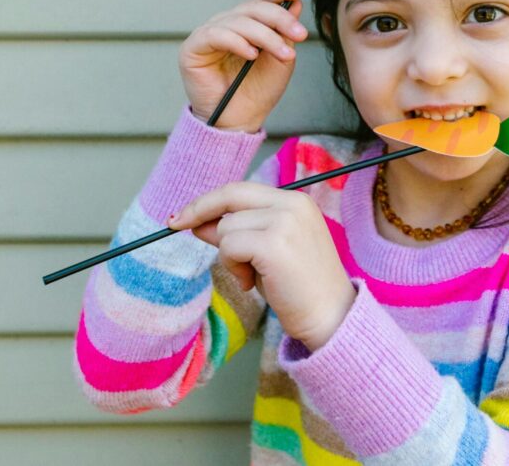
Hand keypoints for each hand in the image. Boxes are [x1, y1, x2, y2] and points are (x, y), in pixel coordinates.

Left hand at [168, 182, 355, 351]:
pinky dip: (232, 267)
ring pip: (227, 227)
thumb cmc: (301, 289)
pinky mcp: (275, 244)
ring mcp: (285, 222)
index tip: (184, 215)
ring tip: (254, 276)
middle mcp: (293, 205)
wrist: (331, 318)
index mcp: (296, 202)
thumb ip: (239, 232)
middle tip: (176, 226)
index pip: (242, 189)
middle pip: (230, 196)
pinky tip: (253, 282)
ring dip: (229, 255)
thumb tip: (200, 222)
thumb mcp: (267, 253)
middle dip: (198, 211)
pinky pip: (229, 247)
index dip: (209, 201)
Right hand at [178, 0, 308, 131]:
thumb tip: (296, 4)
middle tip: (300, 34)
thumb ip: (285, 33)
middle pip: (253, 8)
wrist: (239, 121)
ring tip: (283, 54)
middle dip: (280, 19)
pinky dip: (237, 42)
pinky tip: (252, 55)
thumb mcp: (280, 60)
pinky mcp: (193, 47)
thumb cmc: (258, 91)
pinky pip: (216, 35)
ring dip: (265, 36)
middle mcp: (227, 23)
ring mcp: (209, 33)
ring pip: (239, 22)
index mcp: (247, 24)